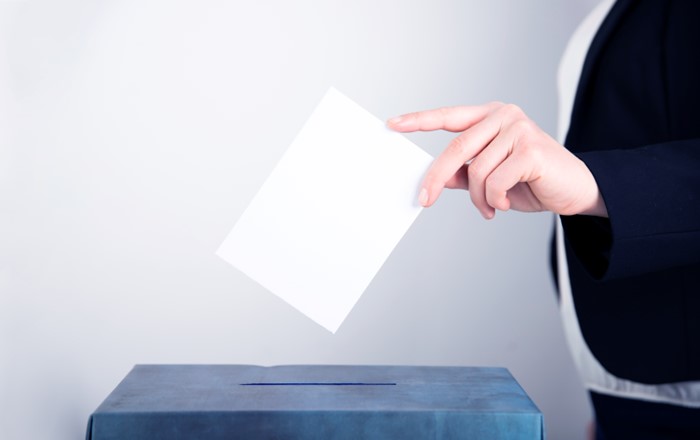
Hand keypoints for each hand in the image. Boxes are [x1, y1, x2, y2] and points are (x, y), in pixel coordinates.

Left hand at [388, 102, 607, 218]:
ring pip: (475, 171)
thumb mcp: (492, 178)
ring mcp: (518, 129)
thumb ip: (465, 173)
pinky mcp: (530, 149)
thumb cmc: (533, 182)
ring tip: (491, 208)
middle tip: (425, 199)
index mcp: (492, 116)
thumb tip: (437, 178)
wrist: (576, 191)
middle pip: (455, 149)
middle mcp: (504, 115)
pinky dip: (495, 200)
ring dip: (479, 198)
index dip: (419, 121)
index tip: (393, 124)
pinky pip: (494, 182)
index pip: (449, 116)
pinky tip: (507, 203)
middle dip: (437, 178)